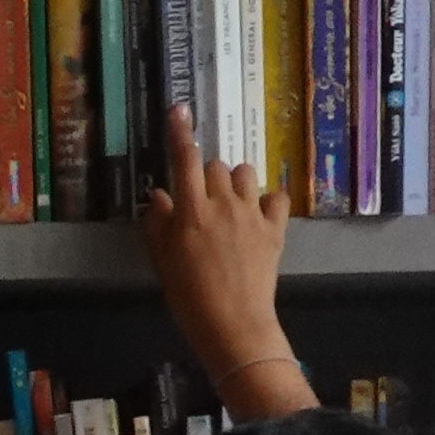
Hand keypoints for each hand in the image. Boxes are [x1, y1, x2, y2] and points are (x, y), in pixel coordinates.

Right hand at [142, 107, 307, 415]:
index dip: (181, 132)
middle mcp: (223, 203)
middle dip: (206, 176)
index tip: (180, 109)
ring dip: (236, 182)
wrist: (233, 324)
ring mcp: (252, 214)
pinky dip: (268, 200)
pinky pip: (276, 197)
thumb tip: (159, 194)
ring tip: (231, 205)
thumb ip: (158, 223)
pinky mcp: (276, 228)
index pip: (184, 160)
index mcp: (191, 210)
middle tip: (202, 202)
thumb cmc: (189, 296)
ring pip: (246, 173)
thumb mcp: (162, 261)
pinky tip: (259, 215)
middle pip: (215, 166)